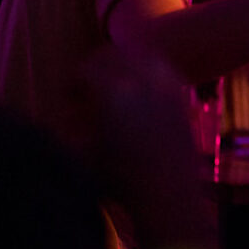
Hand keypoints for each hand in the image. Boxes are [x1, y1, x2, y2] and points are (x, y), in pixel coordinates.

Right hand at [74, 47, 214, 247]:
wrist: (168, 193)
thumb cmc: (120, 179)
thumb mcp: (83, 155)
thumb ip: (70, 127)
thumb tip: (67, 112)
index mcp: (112, 92)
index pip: (84, 71)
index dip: (72, 83)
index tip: (67, 96)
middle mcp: (141, 80)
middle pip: (112, 55)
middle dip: (95, 66)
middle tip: (86, 84)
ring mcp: (165, 84)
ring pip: (140, 55)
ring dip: (122, 62)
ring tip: (112, 80)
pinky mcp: (181, 94)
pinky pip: (162, 67)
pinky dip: (147, 69)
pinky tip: (139, 86)